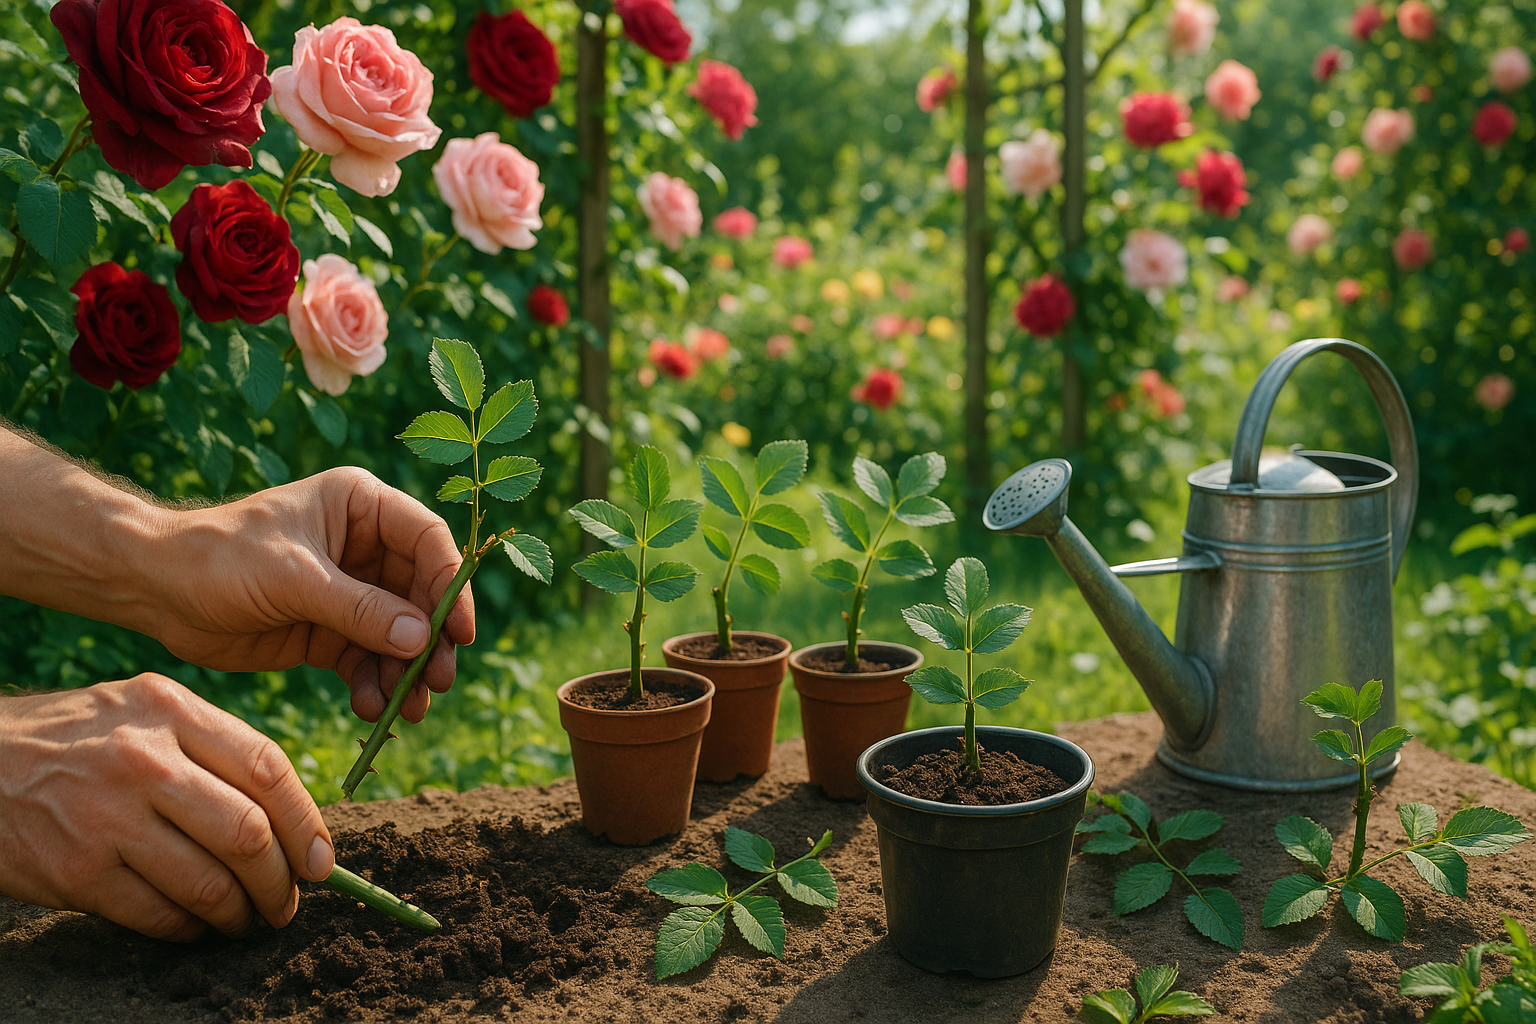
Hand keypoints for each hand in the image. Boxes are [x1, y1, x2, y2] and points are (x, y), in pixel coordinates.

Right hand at [0, 675, 333, 940]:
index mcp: (171, 711)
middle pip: (248, 833)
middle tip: (286, 903)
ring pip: (210, 883)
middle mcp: (144, 760)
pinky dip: (190, 930)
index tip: (322, 860)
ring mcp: (108, 817)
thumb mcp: (142, 710)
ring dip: (239, 914)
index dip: (308, 823)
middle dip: (281, 881)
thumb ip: (211, 744)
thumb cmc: (76, 739)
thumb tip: (289, 812)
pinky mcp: (77, 871)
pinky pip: (160, 915)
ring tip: (245, 920)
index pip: (268, 768)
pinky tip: (195, 926)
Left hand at [151, 466, 474, 723]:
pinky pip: (368, 662)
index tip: (459, 632)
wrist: (155, 591)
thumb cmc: (218, 558)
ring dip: (405, 674)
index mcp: (361, 507)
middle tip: (436, 682)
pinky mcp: (329, 633)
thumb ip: (360, 609)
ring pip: (400, 636)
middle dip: (430, 642)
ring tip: (406, 710)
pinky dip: (373, 686)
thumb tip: (422, 638)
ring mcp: (349, 593)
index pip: (428, 541)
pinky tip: (369, 708)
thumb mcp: (293, 579)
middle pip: (422, 595)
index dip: (451, 585)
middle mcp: (363, 547)